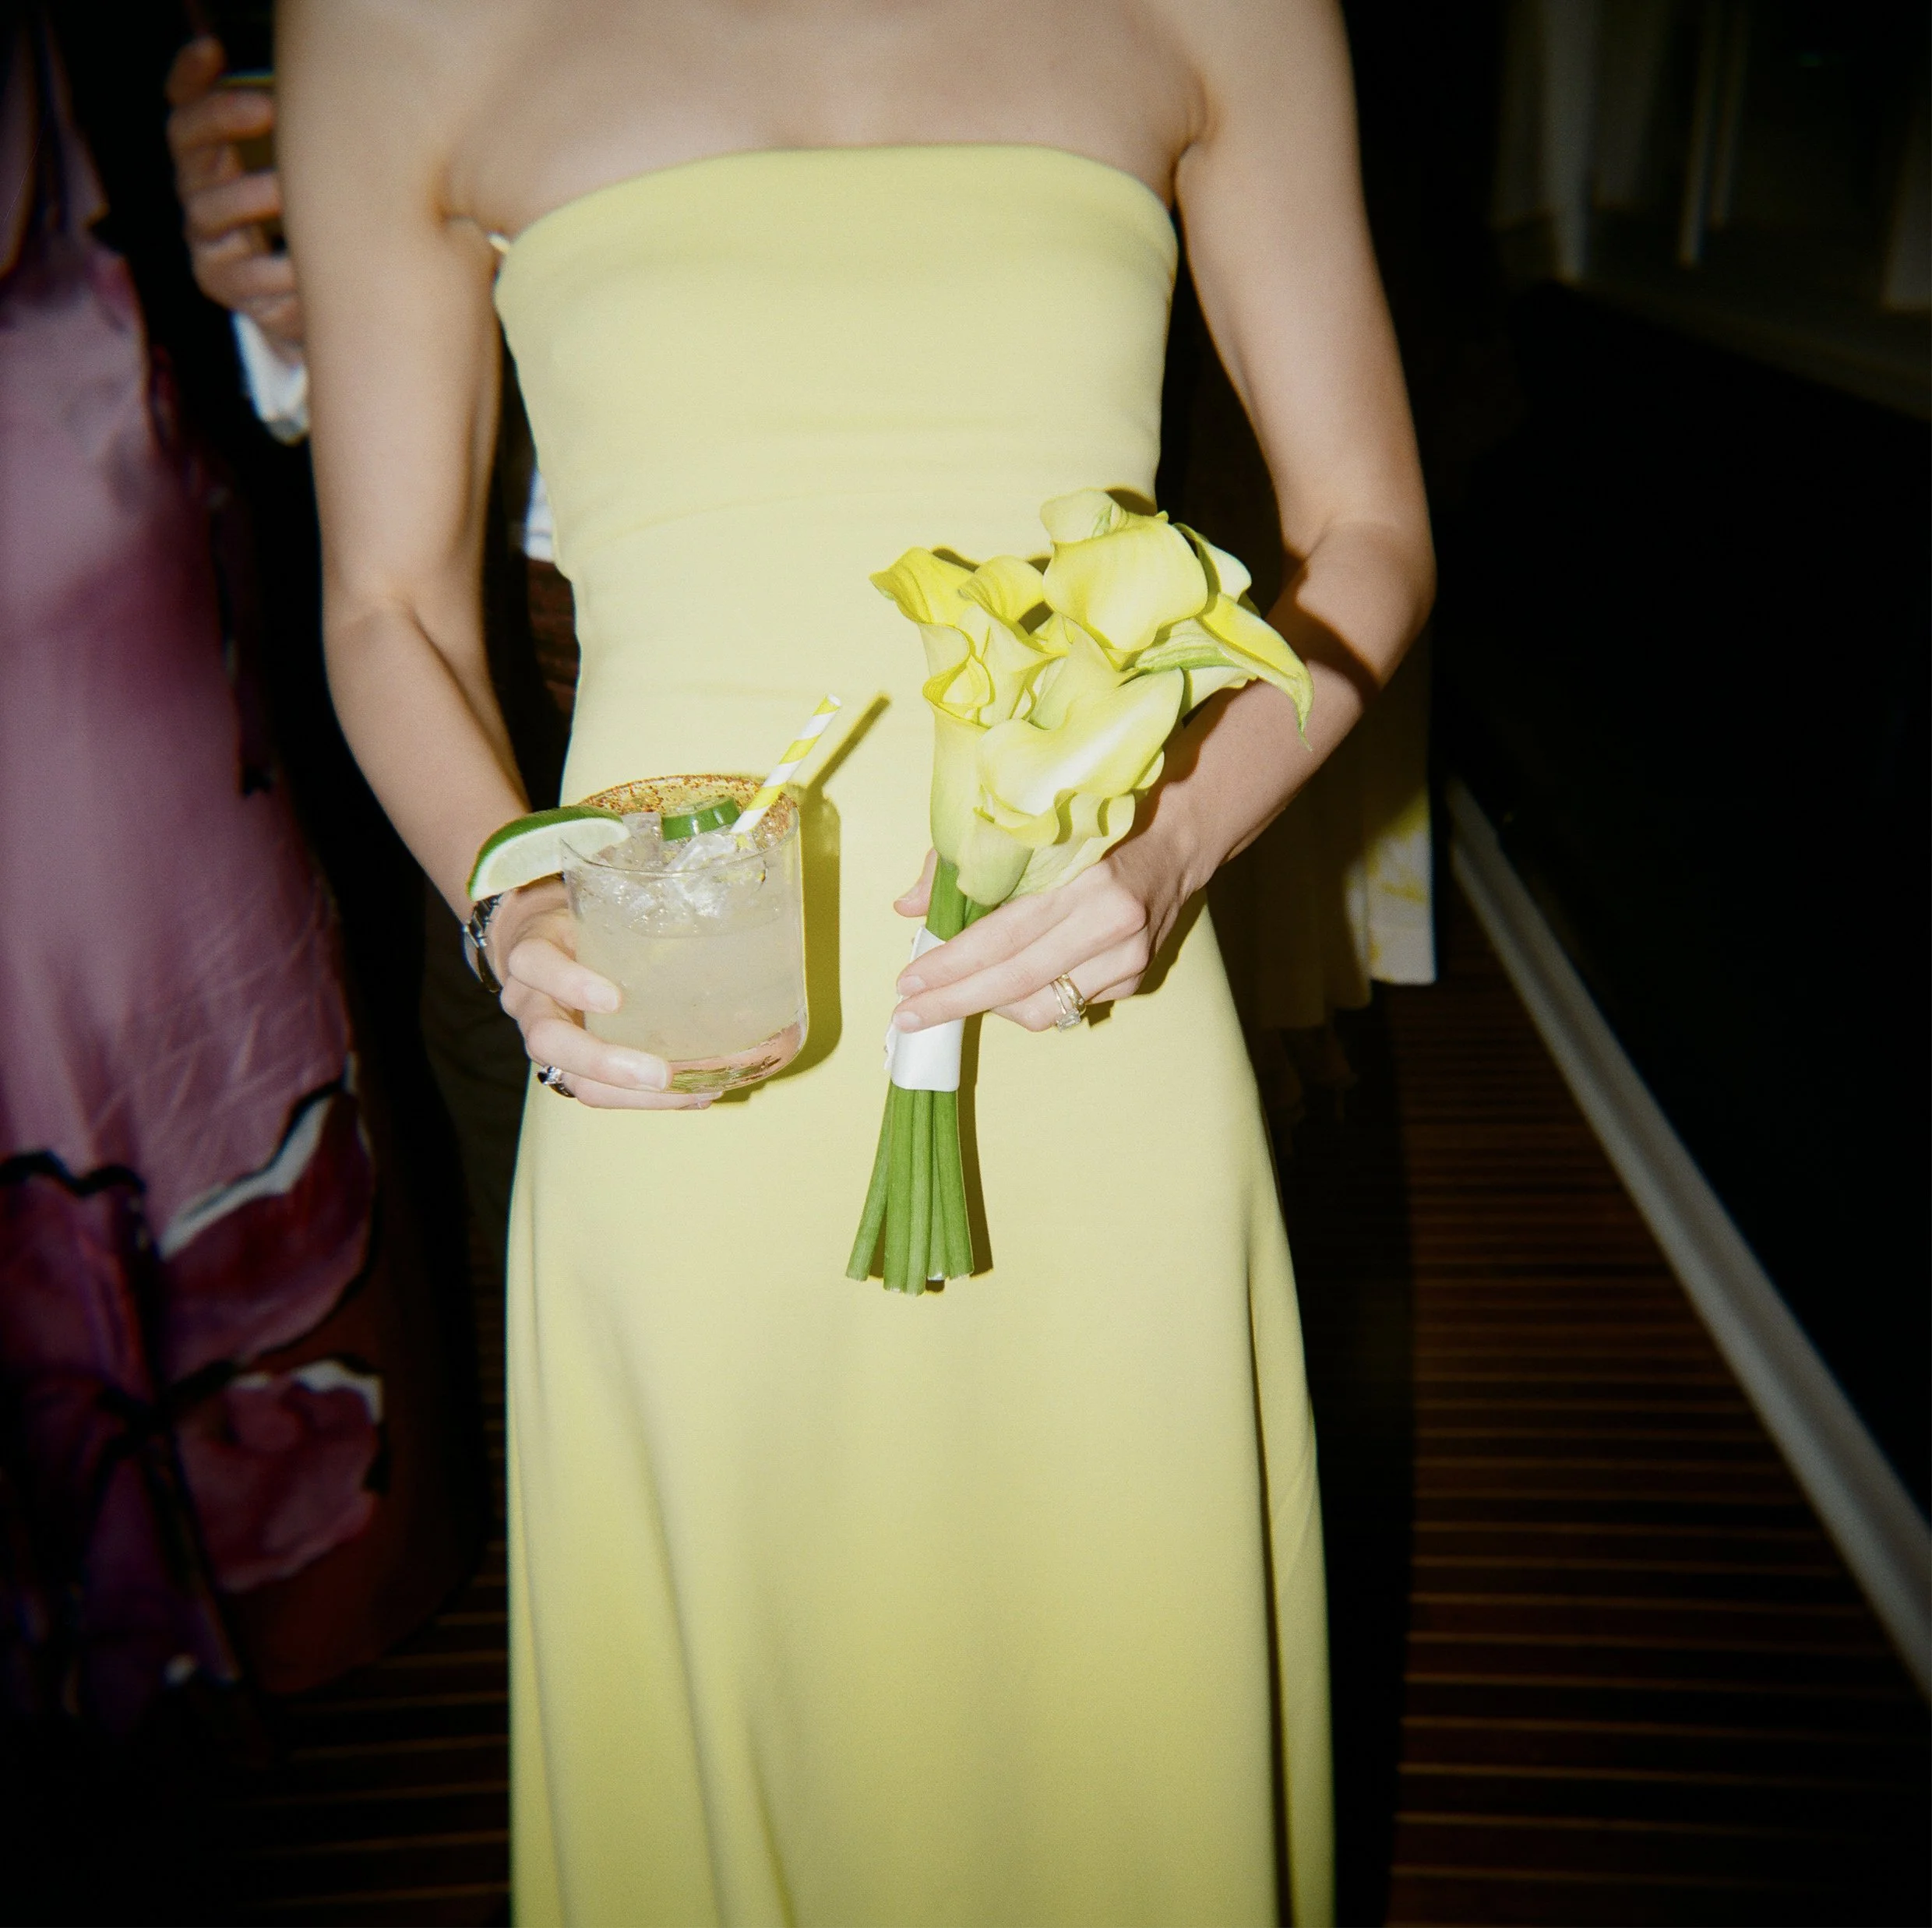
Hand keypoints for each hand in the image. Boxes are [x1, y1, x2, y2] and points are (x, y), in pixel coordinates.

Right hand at [164, 35, 303, 345]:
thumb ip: (300, 146)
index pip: (187, 112)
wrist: (301, 307)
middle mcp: (199, 194)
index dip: (189, 79)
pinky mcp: (222, 285)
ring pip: (209, 210)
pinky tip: (307, 265)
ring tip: (288, 189)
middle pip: (187, 147)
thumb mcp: (300, 185)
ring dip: (250, 196)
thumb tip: (329, 96)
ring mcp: (206, 241)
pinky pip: (246, 276)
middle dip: (222, 120)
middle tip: (267, 107)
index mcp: (210, 163)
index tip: (212, 48)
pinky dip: (278, 270)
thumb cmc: (306, 231)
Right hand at [487, 881, 713, 1109]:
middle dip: (605, 1062)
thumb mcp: (588, 912)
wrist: (535, 949)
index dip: (570, 983)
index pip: (534, 964)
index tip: (614, 998)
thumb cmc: (575, 927)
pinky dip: (647, 1100)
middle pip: (548, 1041)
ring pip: (573, 1080)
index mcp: (532, 956)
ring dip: (634, 1095)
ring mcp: (545, 1041)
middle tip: (661, 1072)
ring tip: (691, 1092)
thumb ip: (624, 915)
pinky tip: (694, 1095)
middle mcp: (529, 1004)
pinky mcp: (567, 1067)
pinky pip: (598, 1093)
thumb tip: (702, 910)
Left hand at [888, 827, 1195, 1035]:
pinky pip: (1069, 1005)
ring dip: (993, 1005)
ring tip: (960, 992)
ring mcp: (1130, 958)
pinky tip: (1013, 980)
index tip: (907, 983)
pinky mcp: (1138, 978)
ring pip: (1044, 1008)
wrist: (1175, 839)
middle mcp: (1111, 924)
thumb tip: (908, 908)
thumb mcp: (1025, 831)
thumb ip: (962, 866)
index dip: (951, 965)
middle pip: (1017, 983)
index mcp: (1084, 880)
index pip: (1003, 937)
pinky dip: (1031, 997)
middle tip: (908, 1014)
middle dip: (954, 1001)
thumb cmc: (1089, 826)